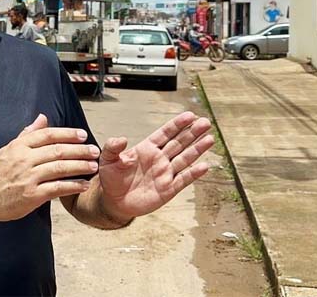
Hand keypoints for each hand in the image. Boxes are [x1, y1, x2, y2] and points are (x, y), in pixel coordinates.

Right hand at [0, 114, 98, 221]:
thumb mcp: (9, 149)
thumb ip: (28, 134)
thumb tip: (42, 117)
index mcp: (19, 146)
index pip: (47, 135)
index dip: (67, 134)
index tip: (82, 135)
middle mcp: (24, 160)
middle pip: (57, 151)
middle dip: (79, 150)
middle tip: (94, 151)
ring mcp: (29, 177)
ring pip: (60, 168)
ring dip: (80, 166)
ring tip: (93, 166)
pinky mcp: (32, 195)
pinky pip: (57, 188)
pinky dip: (73, 185)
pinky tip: (83, 184)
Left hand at [97, 111, 213, 221]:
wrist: (114, 201)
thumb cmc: (111, 178)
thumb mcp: (107, 160)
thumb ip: (113, 147)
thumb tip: (122, 139)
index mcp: (147, 149)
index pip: (165, 133)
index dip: (177, 124)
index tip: (190, 115)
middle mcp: (159, 159)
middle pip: (179, 143)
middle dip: (192, 132)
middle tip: (205, 122)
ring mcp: (165, 173)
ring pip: (185, 158)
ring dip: (197, 149)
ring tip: (210, 138)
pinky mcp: (168, 189)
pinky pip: (183, 180)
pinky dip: (194, 173)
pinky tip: (204, 166)